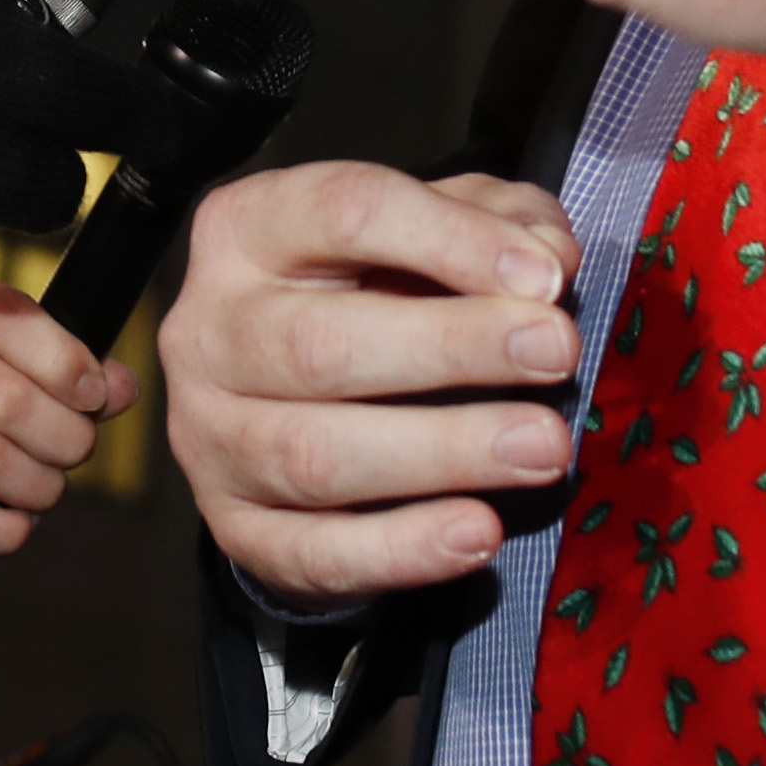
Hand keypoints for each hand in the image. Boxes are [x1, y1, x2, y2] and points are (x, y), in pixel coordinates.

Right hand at [0, 284, 129, 560]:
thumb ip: (59, 364)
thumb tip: (122, 387)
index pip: (25, 326)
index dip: (74, 369)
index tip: (91, 396)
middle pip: (17, 405)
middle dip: (67, 441)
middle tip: (70, 452)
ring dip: (38, 488)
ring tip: (42, 487)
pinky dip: (1, 530)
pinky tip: (14, 523)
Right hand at [161, 163, 580, 603]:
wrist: (289, 396)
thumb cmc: (373, 289)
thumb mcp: (433, 228)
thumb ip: (498, 220)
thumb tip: (549, 257)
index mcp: (249, 227)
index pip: (344, 213)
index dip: (450, 241)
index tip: (546, 278)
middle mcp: (209, 329)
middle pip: (321, 343)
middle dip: (451, 349)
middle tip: (557, 356)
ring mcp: (208, 435)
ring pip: (314, 455)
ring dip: (442, 452)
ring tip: (543, 448)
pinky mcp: (232, 526)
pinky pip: (311, 552)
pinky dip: (401, 549)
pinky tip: (479, 532)